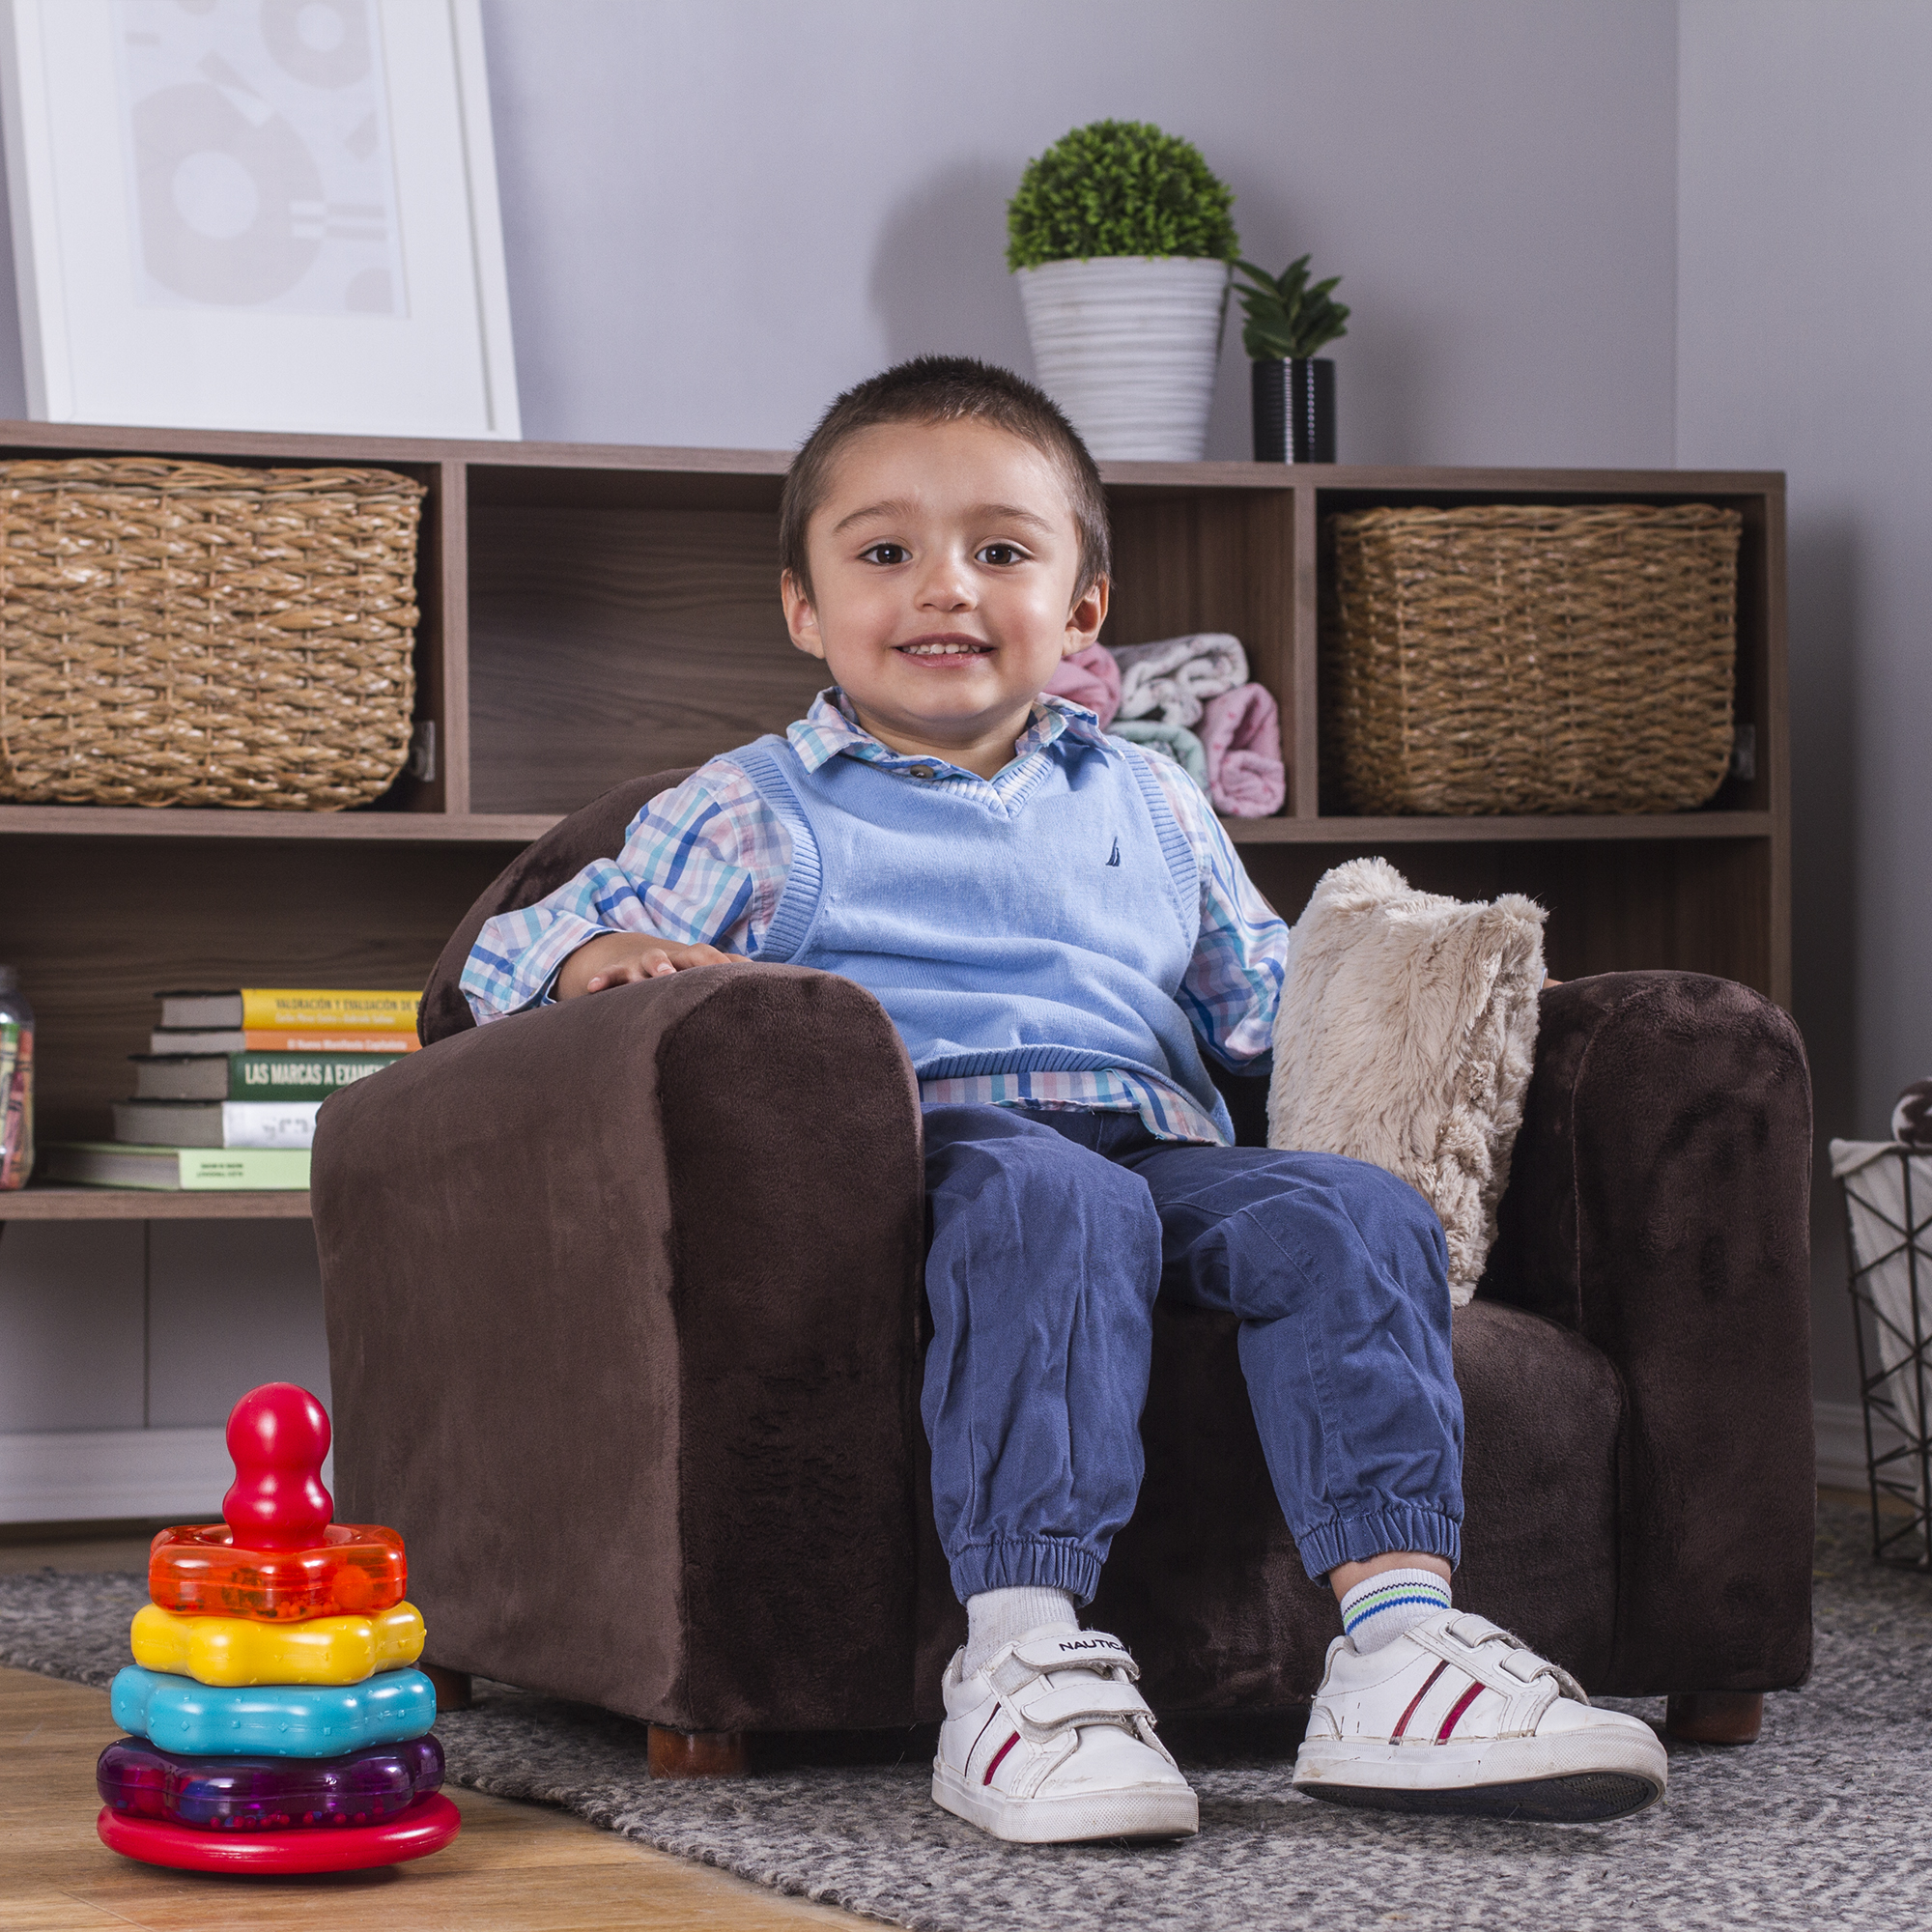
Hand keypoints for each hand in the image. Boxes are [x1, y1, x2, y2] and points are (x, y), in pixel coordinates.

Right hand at [556, 932, 743, 999]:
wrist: (632, 956)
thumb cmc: (677, 975)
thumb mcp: (699, 978)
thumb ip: (728, 982)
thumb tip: (772, 990)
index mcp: (697, 961)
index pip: (718, 959)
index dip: (730, 967)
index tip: (747, 980)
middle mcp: (674, 957)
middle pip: (691, 953)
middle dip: (702, 961)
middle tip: (718, 972)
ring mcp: (645, 962)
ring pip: (651, 959)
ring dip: (656, 965)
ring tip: (659, 975)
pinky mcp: (619, 970)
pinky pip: (610, 974)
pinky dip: (602, 978)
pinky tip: (593, 988)